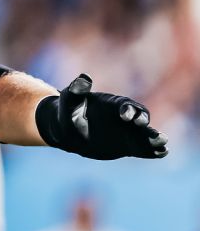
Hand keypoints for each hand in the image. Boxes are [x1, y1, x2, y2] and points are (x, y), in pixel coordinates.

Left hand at [35, 74, 167, 159]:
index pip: (125, 104)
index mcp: (112, 105)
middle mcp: (124, 117)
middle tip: (145, 127)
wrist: (67, 131)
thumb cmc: (67, 111)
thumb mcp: (69, 99)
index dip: (128, 109)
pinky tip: (162, 153)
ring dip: (154, 138)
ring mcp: (128, 132)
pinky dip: (153, 150)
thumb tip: (84, 78)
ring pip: (145, 134)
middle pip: (141, 117)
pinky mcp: (128, 146)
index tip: (126, 116)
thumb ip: (77, 90)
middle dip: (145, 122)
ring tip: (163, 143)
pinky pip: (143, 148)